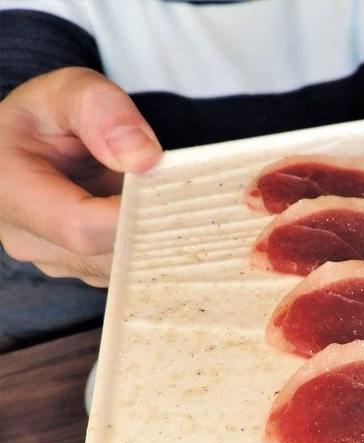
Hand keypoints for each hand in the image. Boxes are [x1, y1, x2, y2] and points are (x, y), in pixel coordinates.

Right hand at [0, 67, 161, 285]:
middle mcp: (28, 239)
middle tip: (185, 192)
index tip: (171, 192)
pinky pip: (129, 269)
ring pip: (125, 268)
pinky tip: (160, 214)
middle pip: (110, 254)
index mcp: (9, 192)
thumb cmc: (46, 117)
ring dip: (157, 237)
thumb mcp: (67, 91)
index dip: (134, 216)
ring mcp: (58, 261)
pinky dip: (153, 245)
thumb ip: (101, 110)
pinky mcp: (84, 269)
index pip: (80, 227)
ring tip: (167, 197)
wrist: (31, 145)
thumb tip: (144, 158)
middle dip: (154, 225)